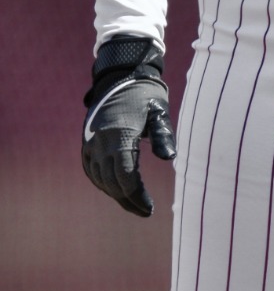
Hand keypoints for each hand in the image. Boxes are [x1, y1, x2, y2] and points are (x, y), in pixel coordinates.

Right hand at [81, 39, 176, 217]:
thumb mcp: (159, 111)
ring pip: (100, 179)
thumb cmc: (146, 95)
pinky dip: (103, 184)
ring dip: (116, 194)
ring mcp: (90, 144)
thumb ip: (164, 134)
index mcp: (119, 134)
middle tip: (146, 211)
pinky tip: (117, 191)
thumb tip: (170, 158)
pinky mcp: (86, 144)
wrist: (120, 79)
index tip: (150, 208)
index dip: (137, 195)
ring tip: (135, 204)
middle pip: (112, 182)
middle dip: (128, 199)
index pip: (124, 176)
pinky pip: (92, 171)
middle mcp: (100, 142)